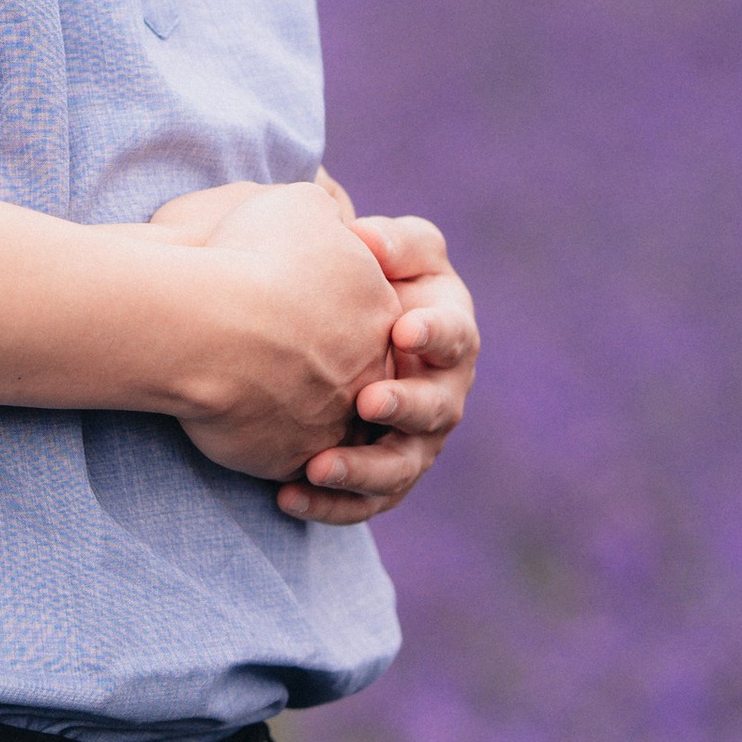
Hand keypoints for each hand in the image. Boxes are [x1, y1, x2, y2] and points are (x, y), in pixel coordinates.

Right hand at [146, 180, 403, 487]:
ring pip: (327, 426)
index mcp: (375, 306)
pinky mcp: (294, 459)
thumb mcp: (298, 204)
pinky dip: (268, 452)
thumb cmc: (246, 254)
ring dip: (296, 414)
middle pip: (352, 372)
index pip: (364, 313)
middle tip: (274, 352)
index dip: (326, 308)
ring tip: (254, 397)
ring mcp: (333, 419)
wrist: (205, 320)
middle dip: (320, 365)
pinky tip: (235, 429)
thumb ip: (323, 209)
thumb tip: (327, 207)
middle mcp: (367, 368)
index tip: (290, 301)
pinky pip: (289, 465)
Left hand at [280, 213, 476, 525]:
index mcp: (445, 334)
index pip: (455, 334)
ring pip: (398, 468)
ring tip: (319, 465)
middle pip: (436, 409)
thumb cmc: (358, 276)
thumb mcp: (379, 247)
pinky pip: (360, 502)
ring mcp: (411, 441)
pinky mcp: (377, 477)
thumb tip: (368, 237)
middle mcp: (439, 393)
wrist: (315, 326)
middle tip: (368, 400)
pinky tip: (286, 496)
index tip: (401, 328)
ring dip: (363, 468)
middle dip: (405, 405)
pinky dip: (329, 504)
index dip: (434, 333)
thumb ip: (388, 241)